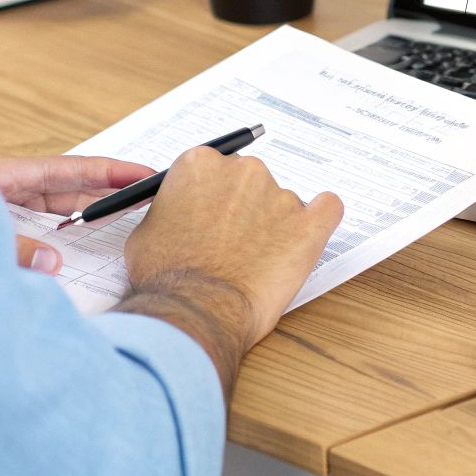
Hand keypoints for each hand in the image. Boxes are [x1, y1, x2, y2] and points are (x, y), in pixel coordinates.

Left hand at [0, 155, 154, 274]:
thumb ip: (14, 248)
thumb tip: (54, 264)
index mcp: (6, 175)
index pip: (72, 170)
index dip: (111, 172)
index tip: (145, 175)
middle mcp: (10, 188)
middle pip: (71, 187)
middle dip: (109, 192)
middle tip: (147, 199)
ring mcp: (3, 206)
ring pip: (57, 208)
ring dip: (88, 214)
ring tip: (123, 219)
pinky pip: (38, 226)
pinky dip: (61, 233)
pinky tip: (77, 244)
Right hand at [117, 146, 342, 395]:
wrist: (194, 311)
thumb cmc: (166, 277)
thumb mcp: (147, 231)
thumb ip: (171, 208)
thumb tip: (179, 211)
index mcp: (200, 164)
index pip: (215, 169)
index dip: (212, 199)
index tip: (212, 218)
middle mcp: (243, 171)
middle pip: (249, 182)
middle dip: (243, 210)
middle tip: (232, 244)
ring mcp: (279, 196)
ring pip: (282, 202)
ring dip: (273, 225)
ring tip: (257, 263)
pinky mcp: (308, 225)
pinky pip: (328, 209)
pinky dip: (320, 219)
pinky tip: (307, 235)